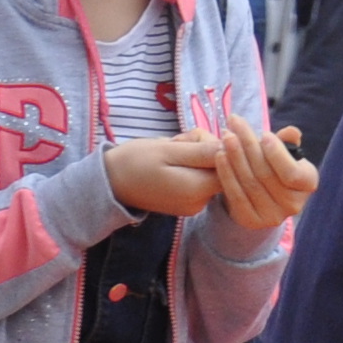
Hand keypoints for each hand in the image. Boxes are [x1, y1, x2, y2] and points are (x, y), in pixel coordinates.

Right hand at [102, 134, 228, 218]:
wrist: (110, 182)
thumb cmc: (136, 161)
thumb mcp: (170, 150)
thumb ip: (203, 151)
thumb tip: (232, 146)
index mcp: (198, 190)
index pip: (230, 165)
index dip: (219, 145)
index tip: (195, 138)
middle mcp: (201, 202)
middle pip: (221, 166)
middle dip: (204, 147)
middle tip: (177, 142)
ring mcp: (195, 204)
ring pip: (210, 169)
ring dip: (195, 153)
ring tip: (171, 150)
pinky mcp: (188, 201)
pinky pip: (199, 176)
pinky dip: (189, 163)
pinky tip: (171, 159)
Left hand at [208, 113, 318, 230]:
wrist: (260, 193)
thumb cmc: (274, 165)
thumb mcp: (283, 152)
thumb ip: (286, 141)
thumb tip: (292, 133)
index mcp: (307, 184)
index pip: (292, 172)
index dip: (277, 153)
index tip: (263, 133)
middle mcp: (294, 205)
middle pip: (266, 174)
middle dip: (248, 145)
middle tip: (234, 123)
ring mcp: (273, 216)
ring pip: (250, 182)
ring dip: (234, 156)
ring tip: (226, 135)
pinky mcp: (251, 221)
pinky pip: (236, 195)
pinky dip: (226, 174)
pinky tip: (219, 156)